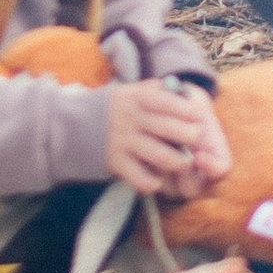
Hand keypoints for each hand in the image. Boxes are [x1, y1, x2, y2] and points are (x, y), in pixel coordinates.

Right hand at [103, 78, 230, 198]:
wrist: (71, 125)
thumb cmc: (113, 108)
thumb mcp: (130, 91)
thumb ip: (154, 90)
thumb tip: (181, 90)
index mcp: (137, 98)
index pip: (170, 103)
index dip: (189, 111)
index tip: (200, 117)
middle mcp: (131, 119)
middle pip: (170, 129)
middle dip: (190, 136)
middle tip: (198, 141)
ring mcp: (123, 142)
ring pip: (160, 155)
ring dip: (177, 162)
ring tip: (184, 163)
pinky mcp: (115, 162)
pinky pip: (139, 177)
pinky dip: (152, 182)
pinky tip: (159, 182)